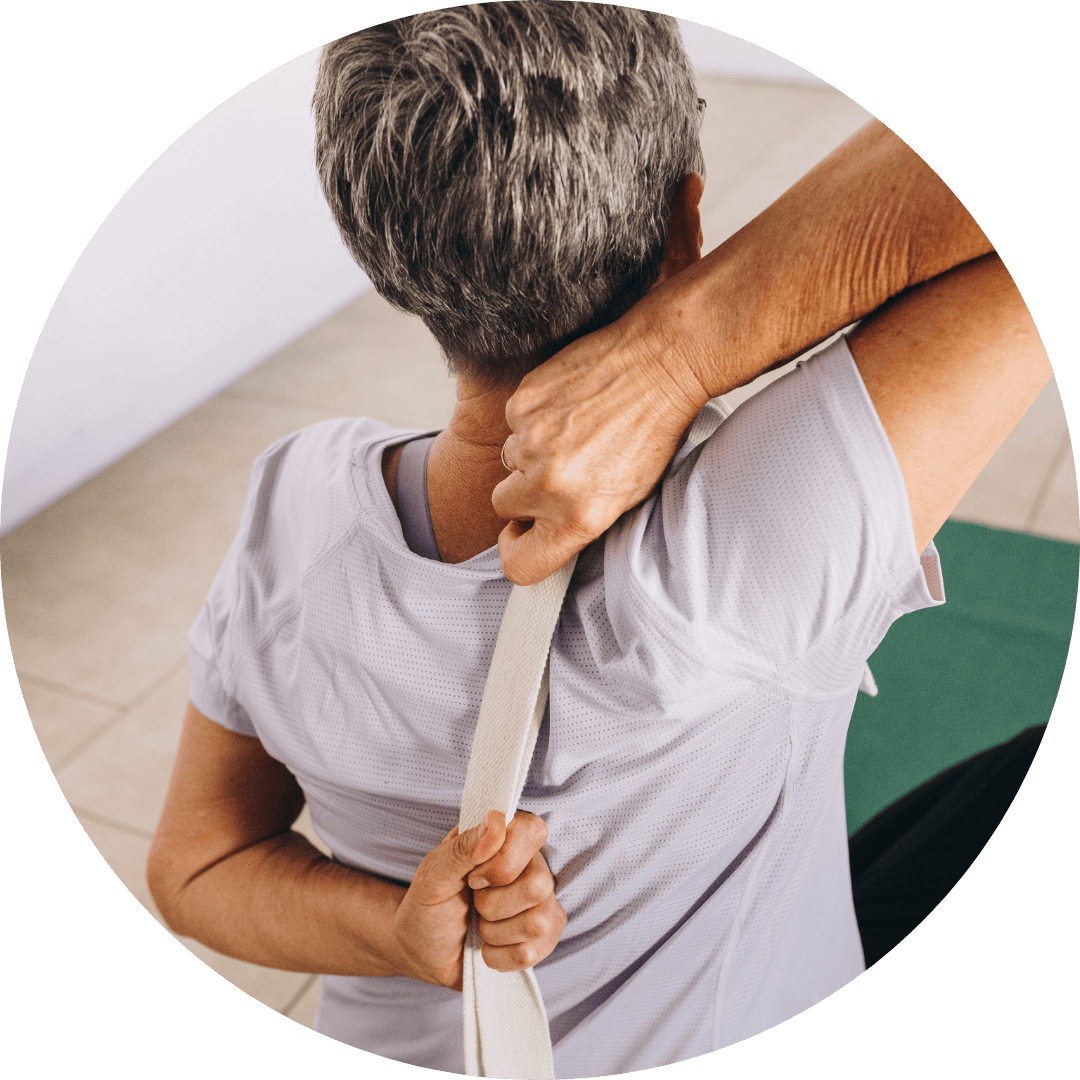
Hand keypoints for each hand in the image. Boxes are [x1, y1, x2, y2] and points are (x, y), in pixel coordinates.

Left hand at [392, 810, 564, 989]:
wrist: (423, 950)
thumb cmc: (429, 904)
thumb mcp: (434, 873)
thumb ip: (463, 846)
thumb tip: (497, 822)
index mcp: (507, 839)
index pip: (533, 831)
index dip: (505, 860)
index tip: (473, 877)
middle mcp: (531, 866)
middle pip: (539, 885)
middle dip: (493, 904)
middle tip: (473, 902)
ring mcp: (542, 904)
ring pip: (538, 923)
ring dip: (494, 932)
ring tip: (479, 925)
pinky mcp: (543, 939)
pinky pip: (532, 953)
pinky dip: (498, 955)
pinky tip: (486, 946)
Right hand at [492, 300, 710, 584]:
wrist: (662, 362)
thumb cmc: (655, 430)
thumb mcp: (627, 496)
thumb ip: (578, 519)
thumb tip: (542, 530)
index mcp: (580, 517)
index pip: (519, 565)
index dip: (517, 550)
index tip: (525, 533)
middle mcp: (549, 484)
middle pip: (504, 505)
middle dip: (524, 491)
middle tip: (562, 468)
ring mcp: (531, 441)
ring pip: (508, 461)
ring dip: (530, 451)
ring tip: (573, 430)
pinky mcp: (522, 401)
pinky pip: (513, 421)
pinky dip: (533, 416)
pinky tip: (569, 405)